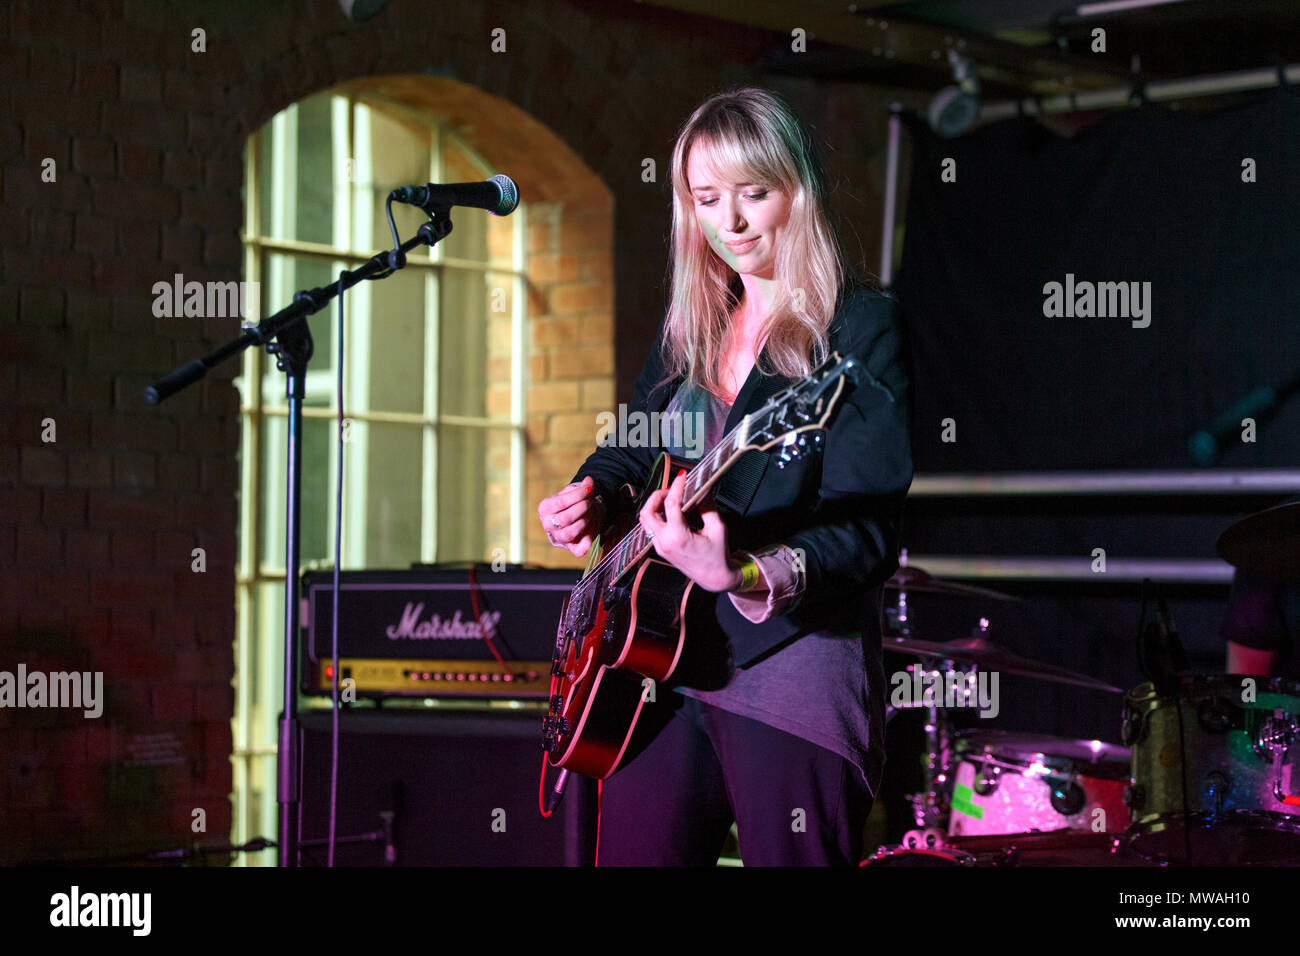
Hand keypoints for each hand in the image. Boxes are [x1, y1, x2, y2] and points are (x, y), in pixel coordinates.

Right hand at [537, 477, 605, 556]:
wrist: (579, 515)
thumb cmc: (574, 503)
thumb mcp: (575, 492)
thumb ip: (582, 487)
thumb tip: (589, 481)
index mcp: (544, 509)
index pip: (560, 502)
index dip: (577, 495)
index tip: (589, 489)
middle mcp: (547, 525)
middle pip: (564, 518)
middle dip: (582, 508)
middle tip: (590, 502)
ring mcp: (558, 538)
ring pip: (569, 533)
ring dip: (584, 521)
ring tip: (589, 513)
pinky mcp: (571, 548)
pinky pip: (577, 550)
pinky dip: (586, 544)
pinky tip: (590, 534)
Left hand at [639, 469, 742, 592]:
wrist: (714, 578)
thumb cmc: (717, 556)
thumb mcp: (717, 529)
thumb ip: (708, 507)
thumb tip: (703, 488)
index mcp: (678, 537)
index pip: (671, 504)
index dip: (676, 487)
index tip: (682, 477)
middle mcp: (665, 542)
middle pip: (647, 511)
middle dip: (657, 495)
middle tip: (672, 489)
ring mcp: (660, 546)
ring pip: (645, 520)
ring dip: (654, 505)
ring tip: (671, 499)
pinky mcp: (660, 548)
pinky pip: (651, 527)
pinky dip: (657, 515)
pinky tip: (671, 511)